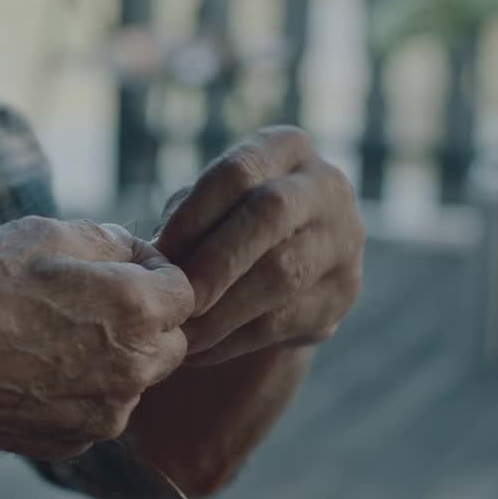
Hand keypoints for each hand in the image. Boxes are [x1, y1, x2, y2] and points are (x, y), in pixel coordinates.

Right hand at [0, 216, 193, 459]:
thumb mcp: (41, 234)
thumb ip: (106, 240)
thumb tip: (132, 251)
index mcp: (137, 310)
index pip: (183, 290)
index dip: (150, 272)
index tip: (110, 267)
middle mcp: (133, 370)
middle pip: (168, 342)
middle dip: (142, 321)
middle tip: (83, 303)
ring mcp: (103, 415)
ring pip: (131, 381)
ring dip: (109, 359)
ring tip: (46, 337)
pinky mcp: (71, 442)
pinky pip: (94, 412)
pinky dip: (76, 393)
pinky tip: (28, 371)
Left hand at [154, 127, 364, 366]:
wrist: (279, 270)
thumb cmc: (222, 224)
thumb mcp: (202, 207)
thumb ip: (184, 220)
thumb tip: (153, 257)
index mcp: (284, 149)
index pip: (239, 172)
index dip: (194, 213)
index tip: (158, 252)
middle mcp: (326, 185)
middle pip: (271, 215)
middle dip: (217, 260)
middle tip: (176, 297)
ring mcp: (344, 240)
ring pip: (282, 275)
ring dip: (221, 311)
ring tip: (178, 332)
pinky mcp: (342, 294)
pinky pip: (284, 320)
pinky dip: (231, 340)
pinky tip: (197, 349)